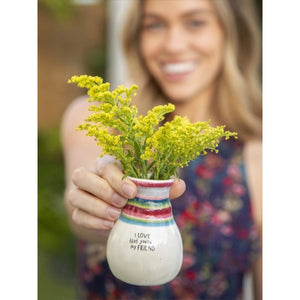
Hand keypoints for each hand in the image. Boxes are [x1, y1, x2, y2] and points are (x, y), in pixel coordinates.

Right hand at [67, 156, 185, 230]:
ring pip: (75, 196)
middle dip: (103, 190)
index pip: (105, 165)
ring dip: (95, 207)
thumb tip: (180, 185)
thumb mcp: (148, 189)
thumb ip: (162, 186)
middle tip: (123, 204)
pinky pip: (77, 215)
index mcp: (107, 165)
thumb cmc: (135, 195)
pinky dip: (91, 221)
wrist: (117, 213)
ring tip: (116, 217)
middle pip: (82, 176)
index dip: (117, 178)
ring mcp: (80, 194)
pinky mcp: (78, 212)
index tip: (133, 192)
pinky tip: (108, 226)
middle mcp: (90, 176)